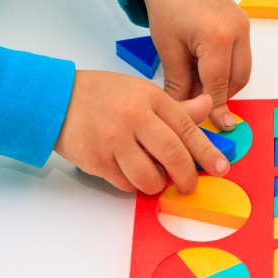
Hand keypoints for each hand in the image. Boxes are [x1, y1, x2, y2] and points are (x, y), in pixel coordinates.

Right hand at [54, 70, 229, 193]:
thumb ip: (176, 106)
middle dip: (186, 177)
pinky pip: (125, 183)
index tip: (221, 168)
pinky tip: (127, 171)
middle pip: (173, 155)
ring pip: (149, 177)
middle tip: (189, 186)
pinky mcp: (97, 160)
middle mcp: (134, 117)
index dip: (207, 152)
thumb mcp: (141, 92)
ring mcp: (114, 139)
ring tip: (154, 179)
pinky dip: (131, 184)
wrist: (56, 99)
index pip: (187, 128)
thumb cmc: (101, 95)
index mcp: (150, 98)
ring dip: (156, 185)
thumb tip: (208, 107)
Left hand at [133, 0, 250, 130]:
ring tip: (198, 82)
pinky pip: (241, 56)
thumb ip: (180, 84)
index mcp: (217, 38)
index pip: (219, 84)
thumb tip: (184, 111)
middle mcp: (238, 31)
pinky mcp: (243, 23)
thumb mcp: (168, 50)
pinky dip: (227, 67)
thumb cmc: (166, 6)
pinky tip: (205, 67)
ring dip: (225, 83)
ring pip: (242, 70)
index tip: (215, 125)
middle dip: (220, 95)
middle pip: (237, 80)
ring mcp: (244, 26)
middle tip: (197, 102)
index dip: (215, 107)